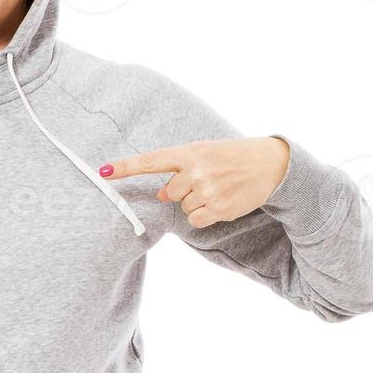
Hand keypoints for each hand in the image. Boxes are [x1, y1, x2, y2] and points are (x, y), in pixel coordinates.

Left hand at [98, 136, 289, 228]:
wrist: (269, 164)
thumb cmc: (233, 156)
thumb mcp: (206, 153)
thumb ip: (180, 170)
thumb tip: (162, 194)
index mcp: (190, 152)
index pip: (151, 161)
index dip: (125, 167)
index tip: (103, 171)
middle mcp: (195, 171)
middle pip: (169, 192)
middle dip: (182, 191)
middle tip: (206, 181)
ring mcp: (207, 191)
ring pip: (183, 207)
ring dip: (196, 202)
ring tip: (218, 189)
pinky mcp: (219, 209)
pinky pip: (196, 220)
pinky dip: (204, 215)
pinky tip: (221, 202)